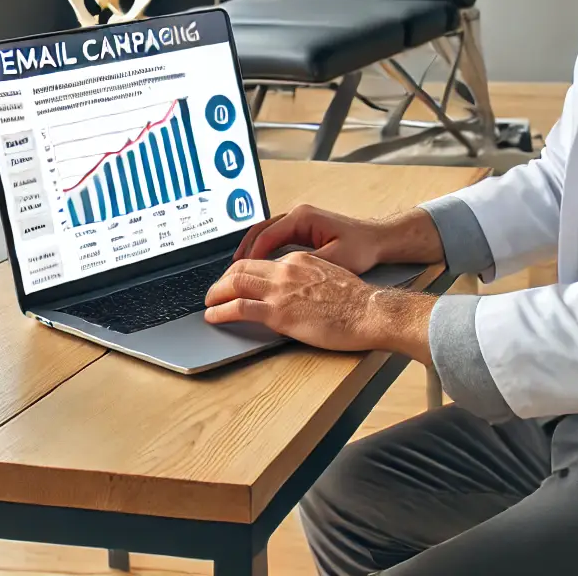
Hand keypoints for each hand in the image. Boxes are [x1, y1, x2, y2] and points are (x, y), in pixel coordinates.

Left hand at [204, 253, 434, 356]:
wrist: (369, 312)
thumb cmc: (358, 301)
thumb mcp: (331, 278)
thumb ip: (310, 280)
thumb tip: (300, 292)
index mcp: (299, 261)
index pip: (262, 260)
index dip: (242, 269)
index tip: (235, 279)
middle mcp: (285, 270)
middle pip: (241, 267)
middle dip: (223, 279)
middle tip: (215, 290)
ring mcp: (280, 291)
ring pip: (235, 284)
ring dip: (215, 293)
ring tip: (208, 303)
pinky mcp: (278, 313)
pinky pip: (239, 308)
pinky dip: (220, 311)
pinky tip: (213, 316)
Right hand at [233, 204, 442, 274]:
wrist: (379, 240)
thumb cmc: (362, 247)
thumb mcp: (334, 260)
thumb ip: (306, 265)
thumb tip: (281, 275)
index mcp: (302, 218)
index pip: (267, 236)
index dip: (252, 256)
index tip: (240, 274)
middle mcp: (297, 215)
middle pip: (260, 231)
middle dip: (243, 252)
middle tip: (229, 273)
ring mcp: (299, 220)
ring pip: (265, 233)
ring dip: (250, 250)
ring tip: (237, 270)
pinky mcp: (302, 228)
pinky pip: (275, 237)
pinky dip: (262, 249)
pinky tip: (257, 266)